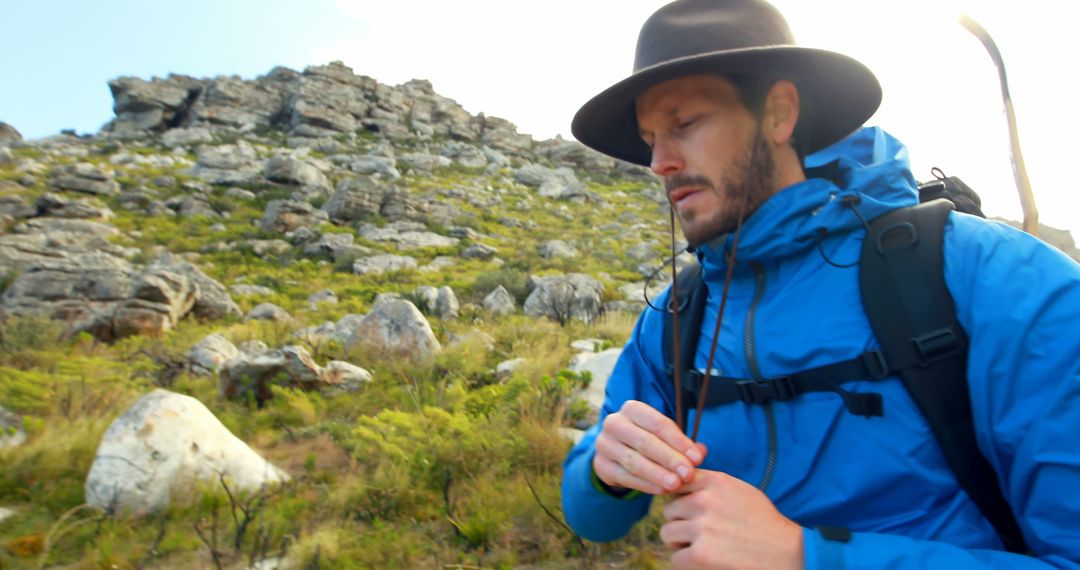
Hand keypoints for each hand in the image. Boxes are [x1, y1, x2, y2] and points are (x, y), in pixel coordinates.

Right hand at [593, 400, 705, 494]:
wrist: (616, 454)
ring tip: (676, 485)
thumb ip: (683, 444)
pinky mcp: (601, 465)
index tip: (697, 458)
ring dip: (657, 474)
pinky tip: (661, 490)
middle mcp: (614, 422)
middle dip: (670, 459)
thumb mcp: (664, 437)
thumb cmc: (646, 440)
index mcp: (632, 409)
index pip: (658, 424)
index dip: (679, 442)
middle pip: (645, 442)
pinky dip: (645, 485)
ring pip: (634, 461)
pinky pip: (625, 477)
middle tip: (688, 474)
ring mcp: (604, 444)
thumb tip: (701, 452)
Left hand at [661, 470, 803, 569]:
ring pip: (668, 533)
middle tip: (698, 534)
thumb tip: (683, 480)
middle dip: (680, 522)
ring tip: (699, 547)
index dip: (681, 499)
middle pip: (669, 510)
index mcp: (715, 482)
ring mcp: (701, 528)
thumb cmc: (764, 523)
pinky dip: (686, 562)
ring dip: (680, 543)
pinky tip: (702, 561)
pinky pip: (676, 557)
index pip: (678, 483)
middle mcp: (705, 501)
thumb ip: (711, 485)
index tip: (689, 511)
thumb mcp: (740, 490)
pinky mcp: (700, 554)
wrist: (787, 552)